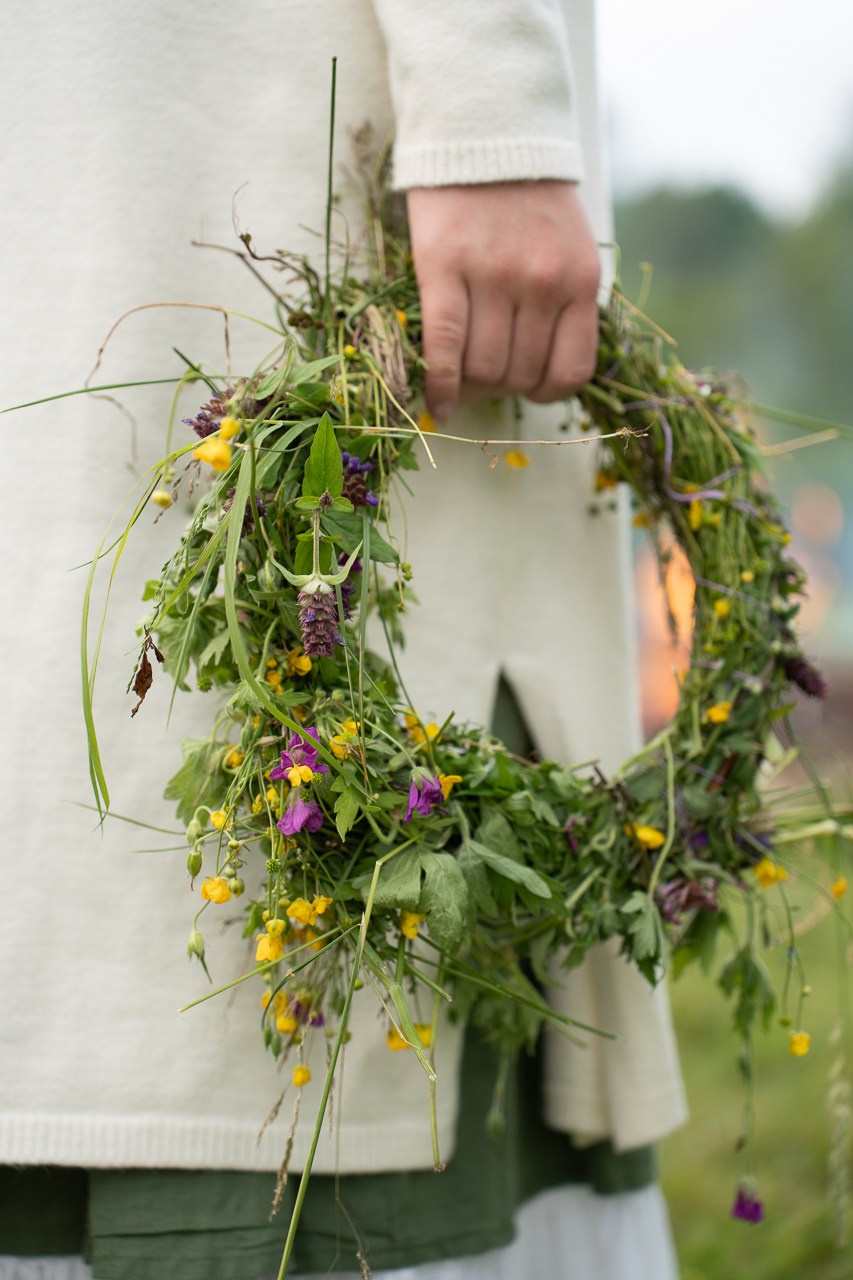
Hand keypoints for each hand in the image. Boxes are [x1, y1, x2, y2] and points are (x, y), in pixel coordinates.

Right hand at [406, 181, 600, 421]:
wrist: (485, 128)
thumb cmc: (528, 195)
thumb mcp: (569, 246)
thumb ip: (563, 301)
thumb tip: (537, 371)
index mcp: (579, 280)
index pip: (570, 371)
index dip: (545, 392)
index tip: (527, 387)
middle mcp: (542, 282)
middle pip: (520, 374)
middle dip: (500, 387)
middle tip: (483, 376)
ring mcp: (494, 276)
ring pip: (484, 368)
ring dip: (470, 386)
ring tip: (460, 378)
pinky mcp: (444, 268)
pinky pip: (445, 347)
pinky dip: (440, 385)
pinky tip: (438, 401)